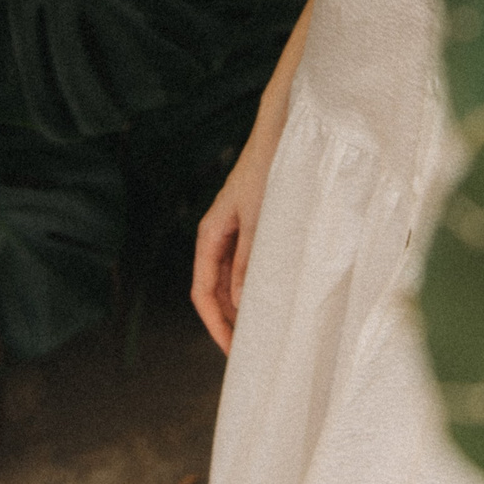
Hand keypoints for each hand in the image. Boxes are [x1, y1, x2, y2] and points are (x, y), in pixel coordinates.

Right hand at [191, 127, 277, 353]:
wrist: (280, 132)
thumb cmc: (267, 170)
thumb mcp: (259, 220)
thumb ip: (250, 261)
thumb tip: (243, 303)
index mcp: (210, 235)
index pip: (203, 292)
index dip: (216, 325)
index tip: (233, 352)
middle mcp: (218, 236)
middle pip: (216, 291)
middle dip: (229, 322)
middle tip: (251, 352)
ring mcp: (235, 231)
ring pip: (232, 280)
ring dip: (243, 306)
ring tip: (263, 332)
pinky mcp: (252, 225)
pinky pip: (247, 265)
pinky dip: (255, 284)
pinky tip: (272, 298)